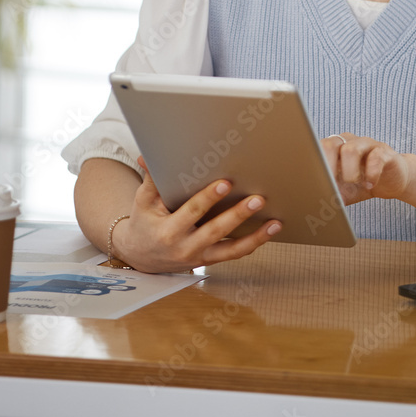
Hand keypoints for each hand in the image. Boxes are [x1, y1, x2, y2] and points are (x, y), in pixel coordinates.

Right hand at [111, 157, 281, 272]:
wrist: (140, 256)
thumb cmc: (145, 223)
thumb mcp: (143, 201)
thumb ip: (152, 180)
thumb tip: (148, 156)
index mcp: (168, 231)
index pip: (192, 212)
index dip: (208, 198)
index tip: (226, 183)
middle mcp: (185, 247)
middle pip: (216, 231)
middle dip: (238, 215)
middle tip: (258, 200)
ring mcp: (199, 257)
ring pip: (231, 250)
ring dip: (255, 237)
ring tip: (275, 223)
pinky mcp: (209, 260)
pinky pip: (234, 254)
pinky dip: (253, 244)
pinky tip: (270, 231)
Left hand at [321, 134, 410, 204]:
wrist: (391, 182)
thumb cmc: (362, 185)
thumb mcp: (343, 191)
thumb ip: (329, 193)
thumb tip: (313, 201)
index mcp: (334, 150)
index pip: (317, 149)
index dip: (314, 165)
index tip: (315, 182)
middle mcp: (348, 142)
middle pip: (330, 144)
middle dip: (328, 165)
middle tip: (331, 183)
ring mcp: (367, 145)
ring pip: (351, 149)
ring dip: (349, 171)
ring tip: (353, 182)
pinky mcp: (384, 152)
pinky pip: (376, 157)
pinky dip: (371, 173)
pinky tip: (370, 184)